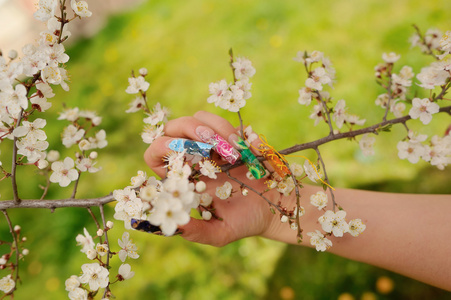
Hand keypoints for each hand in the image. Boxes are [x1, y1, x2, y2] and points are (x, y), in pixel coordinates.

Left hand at [144, 111, 280, 245]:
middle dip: (188, 130)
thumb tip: (176, 226)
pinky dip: (227, 130)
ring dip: (213, 131)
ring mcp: (212, 144)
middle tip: (208, 144)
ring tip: (232, 153)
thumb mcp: (219, 233)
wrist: (276, 207)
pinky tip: (240, 148)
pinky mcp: (230, 136)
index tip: (182, 157)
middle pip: (173, 128)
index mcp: (183, 179)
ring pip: (198, 118)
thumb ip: (197, 231)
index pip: (156, 155)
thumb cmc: (244, 221)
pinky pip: (219, 121)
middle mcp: (193, 158)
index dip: (161, 148)